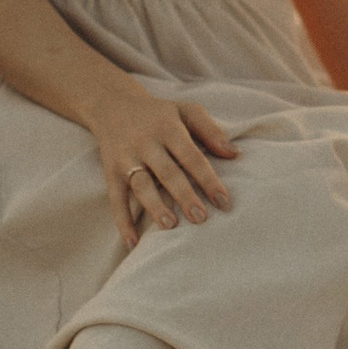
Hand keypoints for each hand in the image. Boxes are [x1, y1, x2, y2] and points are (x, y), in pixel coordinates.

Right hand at [89, 83, 237, 245]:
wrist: (112, 104)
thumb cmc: (159, 114)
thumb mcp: (186, 111)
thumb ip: (211, 131)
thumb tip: (236, 154)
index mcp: (168, 128)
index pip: (191, 156)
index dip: (208, 179)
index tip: (224, 202)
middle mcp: (146, 143)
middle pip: (167, 172)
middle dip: (184, 195)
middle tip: (201, 218)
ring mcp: (126, 159)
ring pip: (141, 185)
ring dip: (154, 206)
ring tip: (170, 225)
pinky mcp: (111, 172)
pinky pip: (115, 199)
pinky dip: (122, 221)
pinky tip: (132, 243)